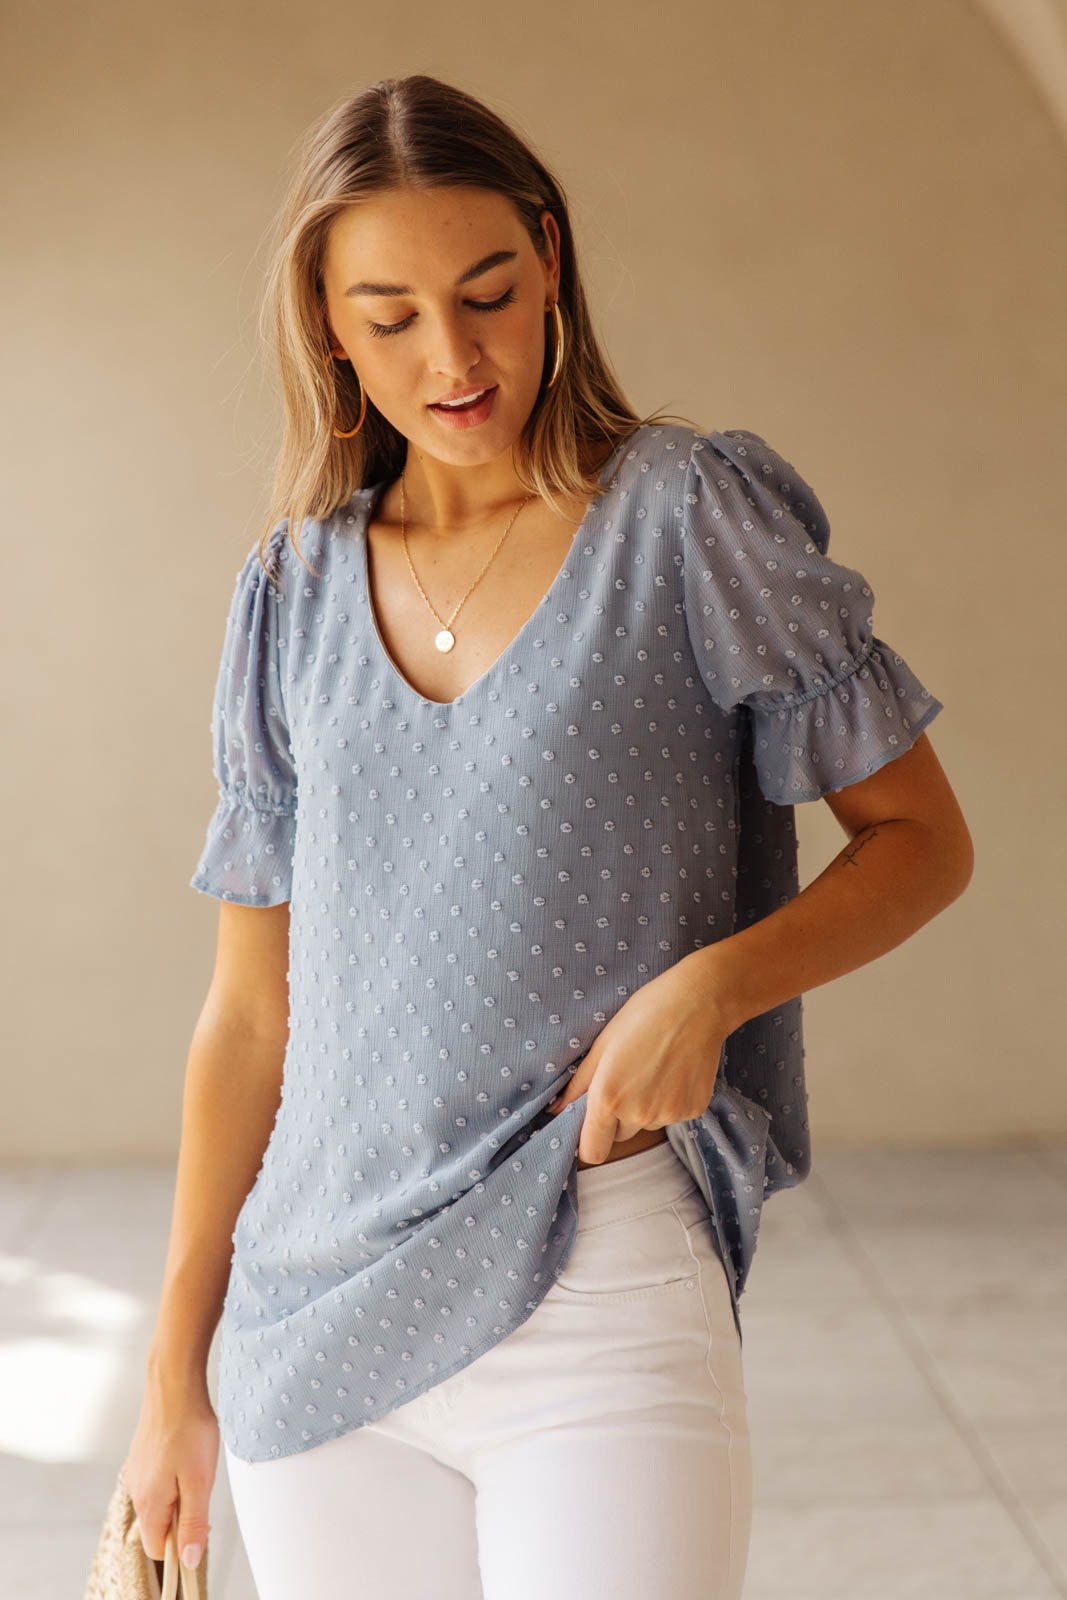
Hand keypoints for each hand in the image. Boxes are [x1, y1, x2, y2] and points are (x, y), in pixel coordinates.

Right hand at [123, 1366, 217, 1573]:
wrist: (173, 1383)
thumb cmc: (189, 1430)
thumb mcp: (199, 1481)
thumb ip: (193, 1524)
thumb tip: (189, 1562)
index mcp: (148, 1504)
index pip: (158, 1549)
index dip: (182, 1545)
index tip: (201, 1522)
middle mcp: (136, 1491)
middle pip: (160, 1525)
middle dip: (184, 1515)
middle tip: (202, 1485)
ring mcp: (138, 1472)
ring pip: (162, 1500)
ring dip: (182, 1492)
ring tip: (196, 1463)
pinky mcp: (143, 1456)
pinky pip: (159, 1480)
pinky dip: (176, 1474)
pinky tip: (187, 1451)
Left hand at [545, 954, 733, 1164]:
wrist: (697, 1003)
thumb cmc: (644, 1015)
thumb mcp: (602, 1045)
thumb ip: (577, 1085)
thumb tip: (555, 1110)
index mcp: (608, 1099)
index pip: (592, 1151)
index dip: (589, 1141)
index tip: (592, 1125)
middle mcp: (638, 1114)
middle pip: (620, 1135)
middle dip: (618, 1116)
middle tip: (627, 1078)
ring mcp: (669, 1115)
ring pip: (647, 1123)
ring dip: (646, 1107)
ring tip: (654, 1068)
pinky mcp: (694, 1110)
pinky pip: (673, 1115)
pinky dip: (671, 1100)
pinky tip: (675, 1070)